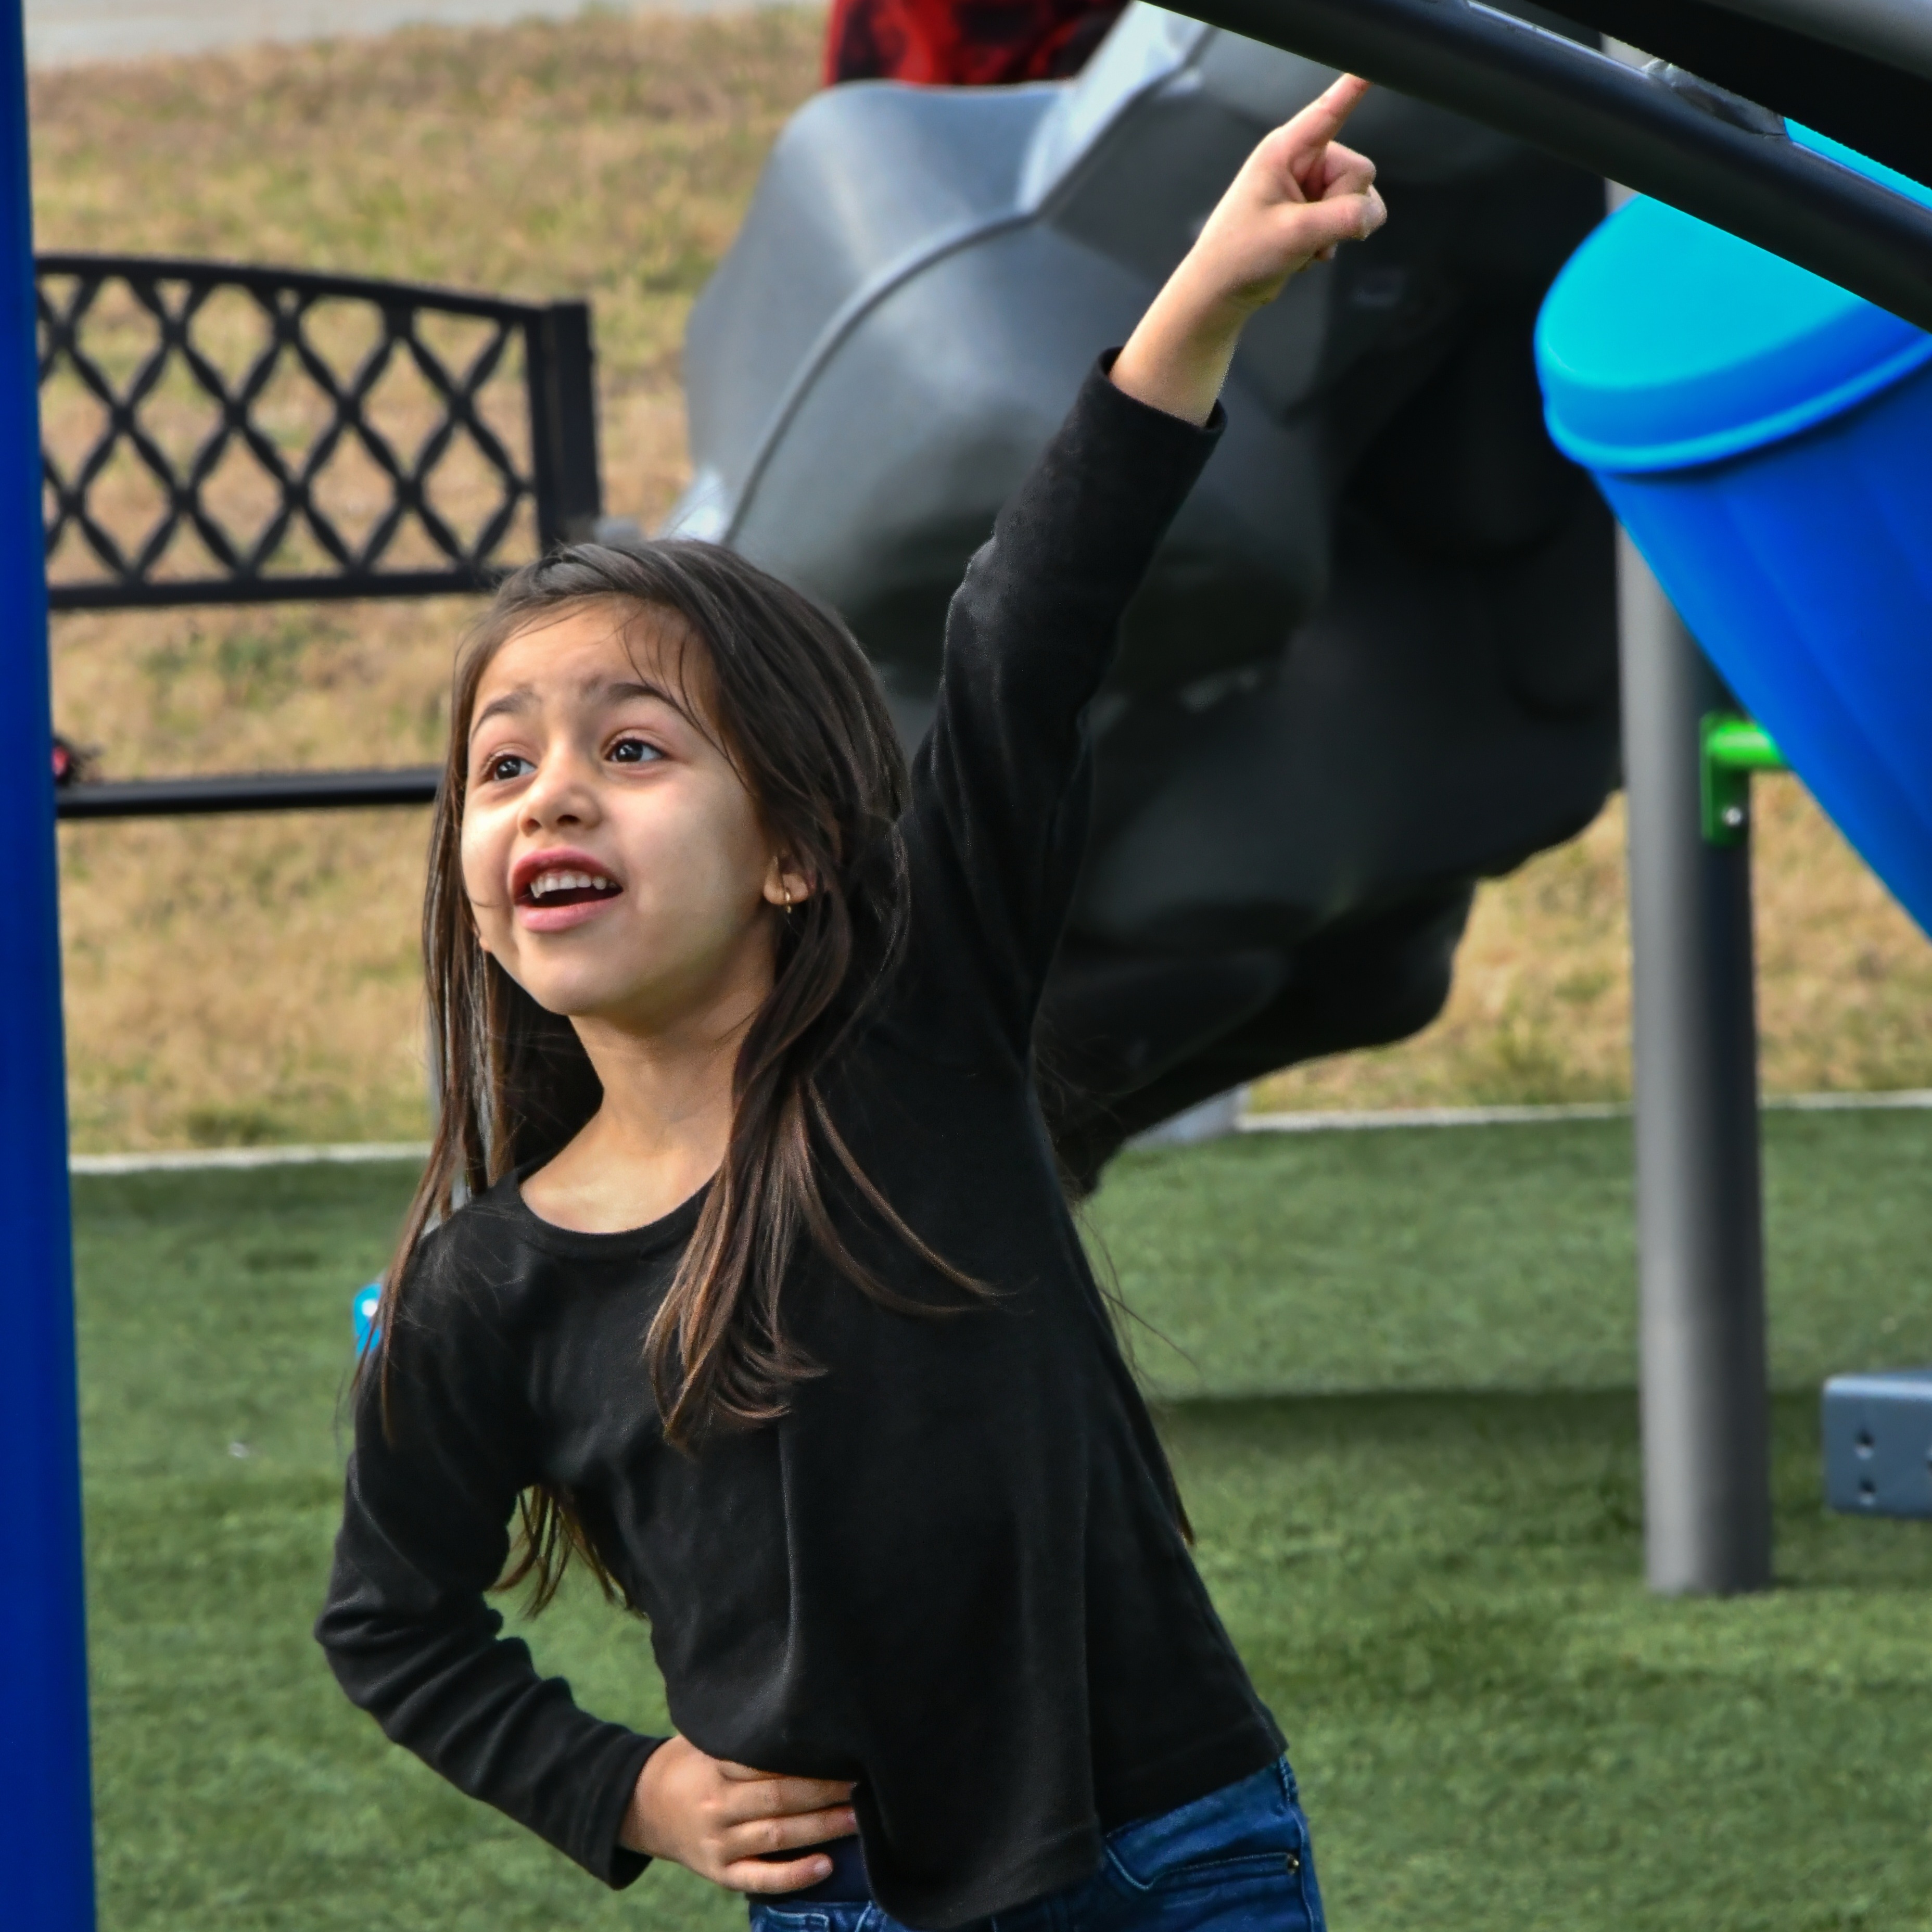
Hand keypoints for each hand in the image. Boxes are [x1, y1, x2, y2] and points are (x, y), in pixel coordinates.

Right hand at [619, 1734, 858, 1893]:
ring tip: (859, 1819)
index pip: (766, 1761)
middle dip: (824, 1792)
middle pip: (778, 1799)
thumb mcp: (705, 1738)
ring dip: (821, 1828)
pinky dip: (794, 1877)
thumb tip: (795, 1706)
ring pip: (777, 1837)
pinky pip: (760, 1879)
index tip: (843, 1748)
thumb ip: (741, 1730)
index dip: (806, 1758)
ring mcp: (719, 1844)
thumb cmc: (688, 1763)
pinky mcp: (720, 1874)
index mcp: (715, 1767)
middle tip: (861, 1782)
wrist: (641, 1807)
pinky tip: (826, 1866)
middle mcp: (717, 1807)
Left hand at [1111, 74, 1386, 424]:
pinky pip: (1349, 219)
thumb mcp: (1294, 234)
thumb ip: (1342, 219)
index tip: (1370, 68)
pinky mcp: (1313, 212)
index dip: (1353, 89)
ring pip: (1358, 198)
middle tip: (1309, 232)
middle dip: (1343, 208)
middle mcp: (1300, 162)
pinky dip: (1331, 240)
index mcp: (1285, 151)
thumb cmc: (1239, 256)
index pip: (1329, 111)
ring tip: (1303, 244)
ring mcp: (1308, 188)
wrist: (1221, 291)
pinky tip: (1305, 251)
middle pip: (1359, 171)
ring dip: (1338, 229)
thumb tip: (1373, 213)